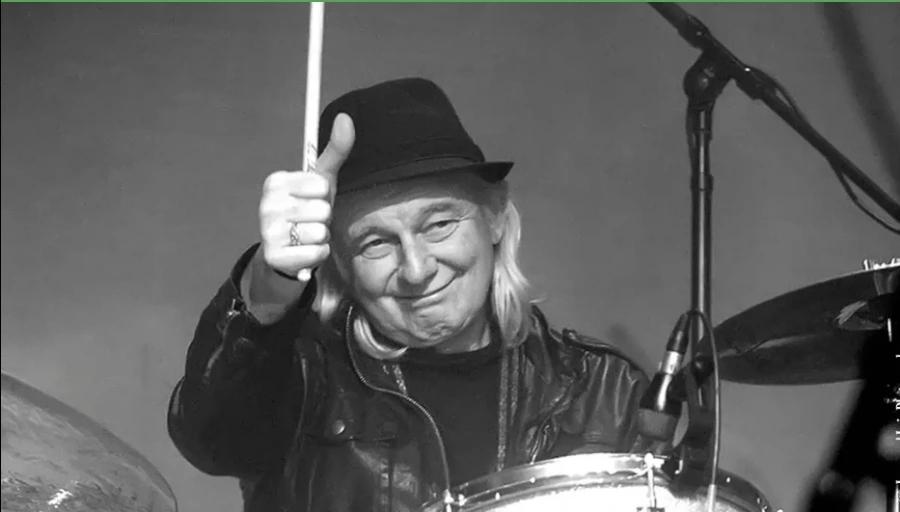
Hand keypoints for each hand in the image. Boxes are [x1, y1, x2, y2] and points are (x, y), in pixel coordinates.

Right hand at [259, 113, 354, 280]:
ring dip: (321, 238)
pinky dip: (317, 255)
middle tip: (310, 222)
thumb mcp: (322, 181)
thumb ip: (335, 150)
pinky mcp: (275, 256)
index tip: (311, 200)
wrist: (286, 255)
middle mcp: (267, 204)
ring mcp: (268, 231)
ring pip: (321, 232)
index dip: (323, 196)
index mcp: (275, 182)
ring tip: (307, 237)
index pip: (321, 185)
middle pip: (322, 210)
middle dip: (323, 219)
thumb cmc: (307, 212)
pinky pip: (317, 253)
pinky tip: (304, 253)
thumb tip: (345, 117)